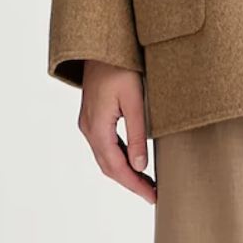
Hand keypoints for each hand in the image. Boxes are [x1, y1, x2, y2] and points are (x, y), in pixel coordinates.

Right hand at [78, 62, 156, 203]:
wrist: (102, 44)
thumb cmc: (120, 67)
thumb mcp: (134, 100)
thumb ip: (137, 134)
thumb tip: (139, 165)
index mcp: (97, 127)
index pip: (116, 167)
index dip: (135, 185)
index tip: (153, 197)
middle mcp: (88, 128)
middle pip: (108, 166)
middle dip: (131, 183)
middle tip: (153, 195)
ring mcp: (88, 123)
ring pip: (105, 157)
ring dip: (125, 172)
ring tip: (147, 183)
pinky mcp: (93, 117)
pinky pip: (105, 146)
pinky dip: (119, 158)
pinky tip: (134, 162)